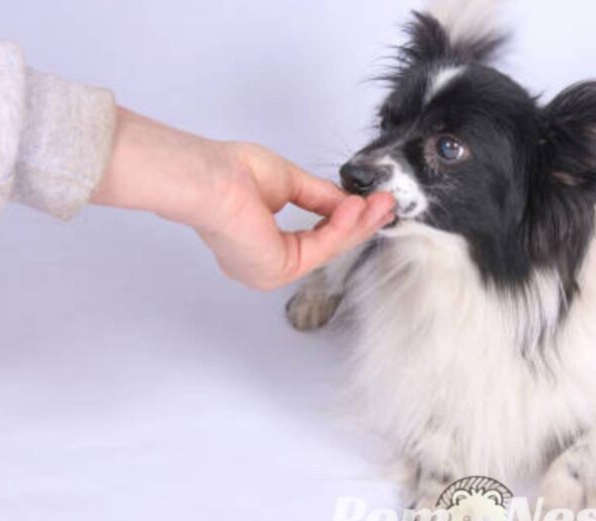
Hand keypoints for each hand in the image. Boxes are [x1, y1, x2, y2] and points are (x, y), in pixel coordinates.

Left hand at [93, 108, 393, 289]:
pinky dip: (342, 227)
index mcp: (263, 244)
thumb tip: (350, 202)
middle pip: (326, 246)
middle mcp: (267, 264)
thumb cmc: (230, 174)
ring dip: (358, 225)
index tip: (371, 206)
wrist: (208, 179)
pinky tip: (358, 208)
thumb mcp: (290, 182)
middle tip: (386, 207)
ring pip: (328, 248)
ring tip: (381, 205)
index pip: (314, 238)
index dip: (345, 221)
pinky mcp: (279, 270)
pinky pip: (321, 247)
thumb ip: (322, 197)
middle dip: (360, 224)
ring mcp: (272, 271)